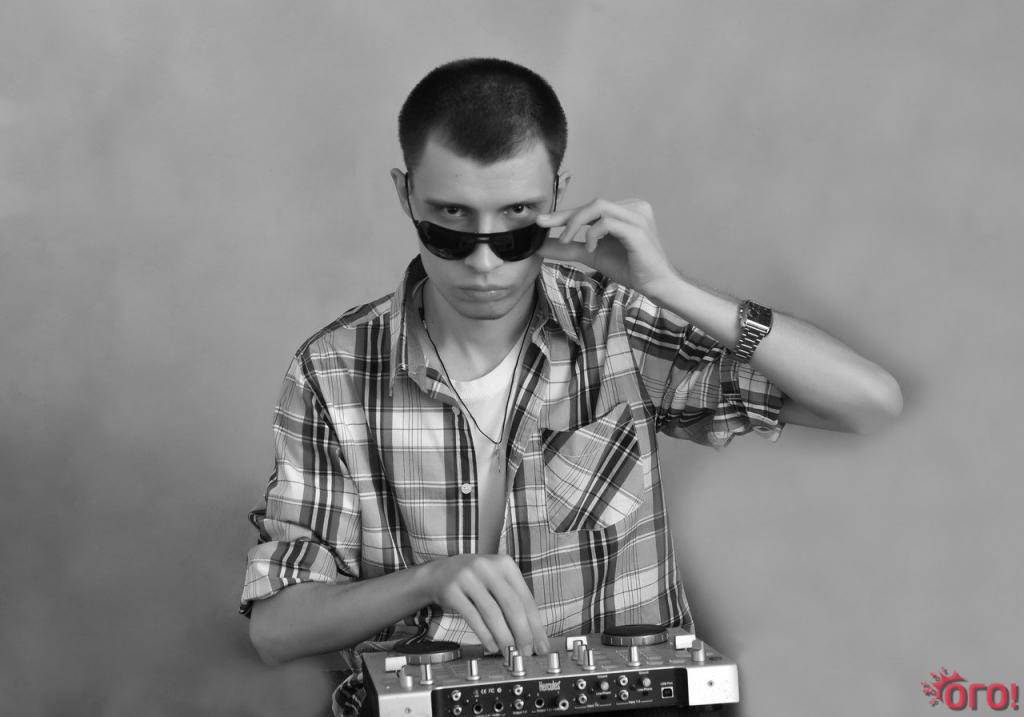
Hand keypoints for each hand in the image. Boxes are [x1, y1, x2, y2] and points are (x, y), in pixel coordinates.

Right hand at [421, 554, 550, 655]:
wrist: (438, 573)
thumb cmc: (475, 581)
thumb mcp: (496, 581)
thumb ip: (513, 601)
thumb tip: (532, 635)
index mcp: (505, 564)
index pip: (526, 598)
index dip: (536, 625)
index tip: (541, 646)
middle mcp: (487, 567)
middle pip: (512, 605)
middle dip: (522, 633)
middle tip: (526, 653)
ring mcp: (468, 577)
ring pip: (492, 613)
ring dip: (504, 637)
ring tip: (509, 653)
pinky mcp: (451, 590)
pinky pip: (472, 616)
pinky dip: (484, 634)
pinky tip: (491, 646)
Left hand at [536, 199, 678, 296]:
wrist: (655, 285)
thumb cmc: (629, 268)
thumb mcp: (591, 255)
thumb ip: (568, 248)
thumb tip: (540, 246)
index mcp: (625, 210)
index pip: (591, 208)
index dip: (565, 213)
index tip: (541, 221)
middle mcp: (633, 207)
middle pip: (593, 204)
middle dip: (566, 215)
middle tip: (543, 225)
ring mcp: (637, 216)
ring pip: (598, 207)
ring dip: (576, 223)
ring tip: (566, 240)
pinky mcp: (638, 229)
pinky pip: (607, 222)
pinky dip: (593, 233)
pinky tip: (591, 248)